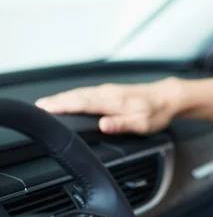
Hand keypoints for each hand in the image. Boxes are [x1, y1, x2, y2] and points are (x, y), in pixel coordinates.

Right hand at [35, 78, 180, 134]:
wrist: (169, 97)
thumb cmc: (157, 112)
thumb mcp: (143, 124)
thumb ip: (122, 125)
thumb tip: (103, 126)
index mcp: (114, 102)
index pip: (83, 103)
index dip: (63, 106)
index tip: (46, 109)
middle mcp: (109, 93)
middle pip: (78, 96)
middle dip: (57, 101)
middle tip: (39, 106)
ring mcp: (110, 90)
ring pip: (82, 92)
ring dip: (64, 96)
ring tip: (48, 102)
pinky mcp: (112, 90)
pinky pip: (88, 91)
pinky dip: (75, 94)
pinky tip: (70, 97)